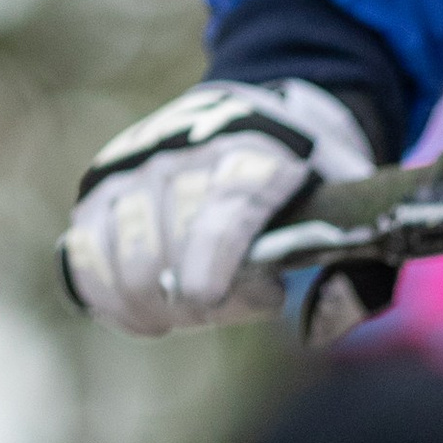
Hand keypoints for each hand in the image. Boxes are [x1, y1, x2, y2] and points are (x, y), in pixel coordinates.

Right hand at [61, 79, 376, 335]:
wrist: (252, 111)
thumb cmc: (308, 174)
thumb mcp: (354, 207)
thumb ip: (357, 272)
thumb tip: (315, 331)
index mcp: (255, 153)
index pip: (224, 208)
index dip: (212, 257)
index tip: (207, 298)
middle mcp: (184, 154)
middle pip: (167, 242)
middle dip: (191, 299)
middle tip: (218, 305)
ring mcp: (135, 168)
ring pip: (120, 253)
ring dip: (149, 305)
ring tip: (180, 314)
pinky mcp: (101, 186)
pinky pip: (84, 251)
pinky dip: (106, 295)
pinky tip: (139, 316)